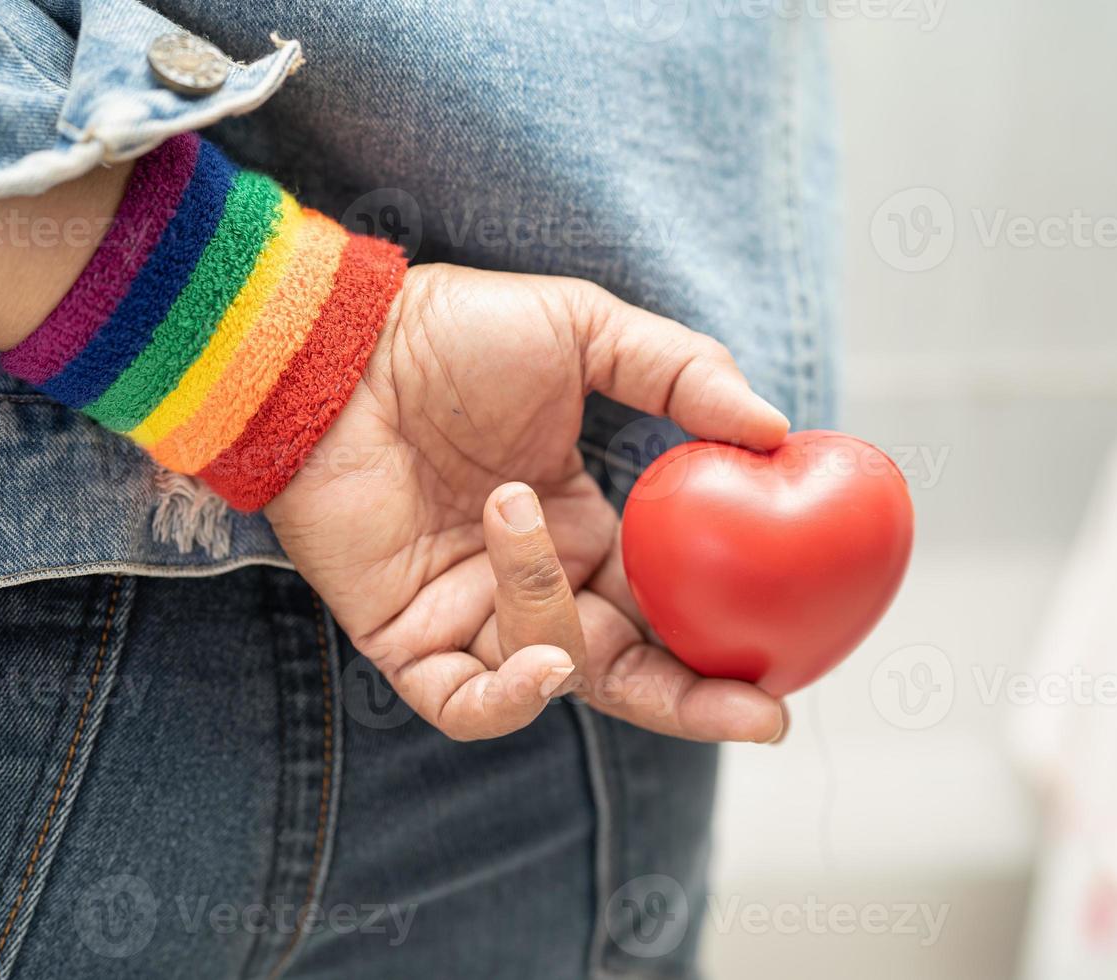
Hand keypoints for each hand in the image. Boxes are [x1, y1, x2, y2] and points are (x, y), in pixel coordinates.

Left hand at [265, 264, 791, 742]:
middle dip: (695, 702)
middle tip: (760, 715)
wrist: (332, 347)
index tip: (784, 654)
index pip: (664, 604)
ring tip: (509, 504)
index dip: (721, 635)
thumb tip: (777, 430)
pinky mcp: (405, 636)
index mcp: (581, 524)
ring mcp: (469, 613)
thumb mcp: (585, 329)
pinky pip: (465, 703)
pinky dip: (510, 703)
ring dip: (559, 616)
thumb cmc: (448, 332)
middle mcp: (533, 580)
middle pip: (627, 668)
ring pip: (555, 672)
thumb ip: (682, 372)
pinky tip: (544, 667)